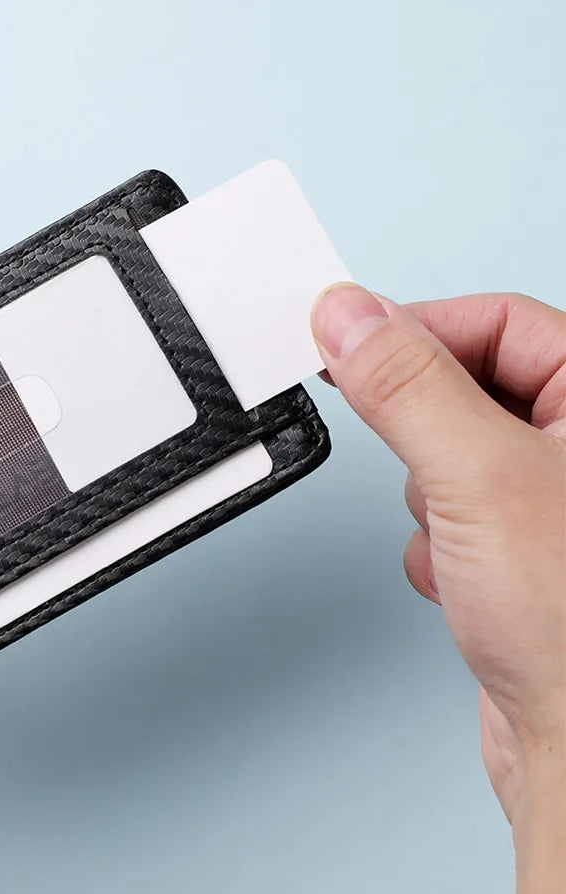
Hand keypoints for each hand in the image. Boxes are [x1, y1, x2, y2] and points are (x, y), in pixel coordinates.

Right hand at [311, 288, 565, 893]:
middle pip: (469, 383)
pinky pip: (448, 505)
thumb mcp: (476, 477)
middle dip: (426, 431)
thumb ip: (405, 387)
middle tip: (420, 461)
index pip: (499, 322)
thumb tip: (348, 317)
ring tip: (456, 535)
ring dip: (429, 494)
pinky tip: (459, 576)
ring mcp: (550, 496)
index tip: (349, 343)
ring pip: (449, 449)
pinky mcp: (518, 544)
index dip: (419, 330)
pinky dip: (435, 538)